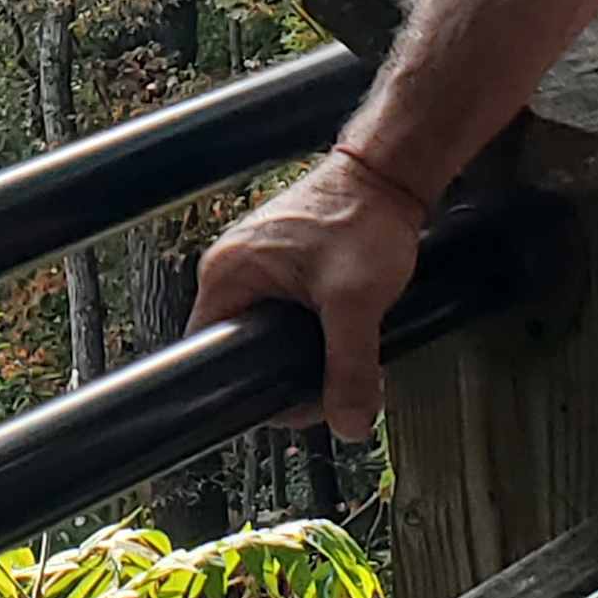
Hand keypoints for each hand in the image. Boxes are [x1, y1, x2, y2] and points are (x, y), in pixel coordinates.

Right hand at [189, 151, 426, 440]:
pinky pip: (284, 314)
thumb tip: (349, 422)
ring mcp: (256, 265)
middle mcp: (232, 268)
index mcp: (227, 273)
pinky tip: (338, 329)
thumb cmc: (362, 217)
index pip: (210, 353)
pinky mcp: (281, 264)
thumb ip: (351, 367)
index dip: (251, 388)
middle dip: (288, 373)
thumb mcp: (356, 302)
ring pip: (268, 334)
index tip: (291, 398)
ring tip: (338, 348)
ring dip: (304, 352)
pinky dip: (311, 331)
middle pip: (242, 349)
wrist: (386, 175)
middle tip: (329, 381)